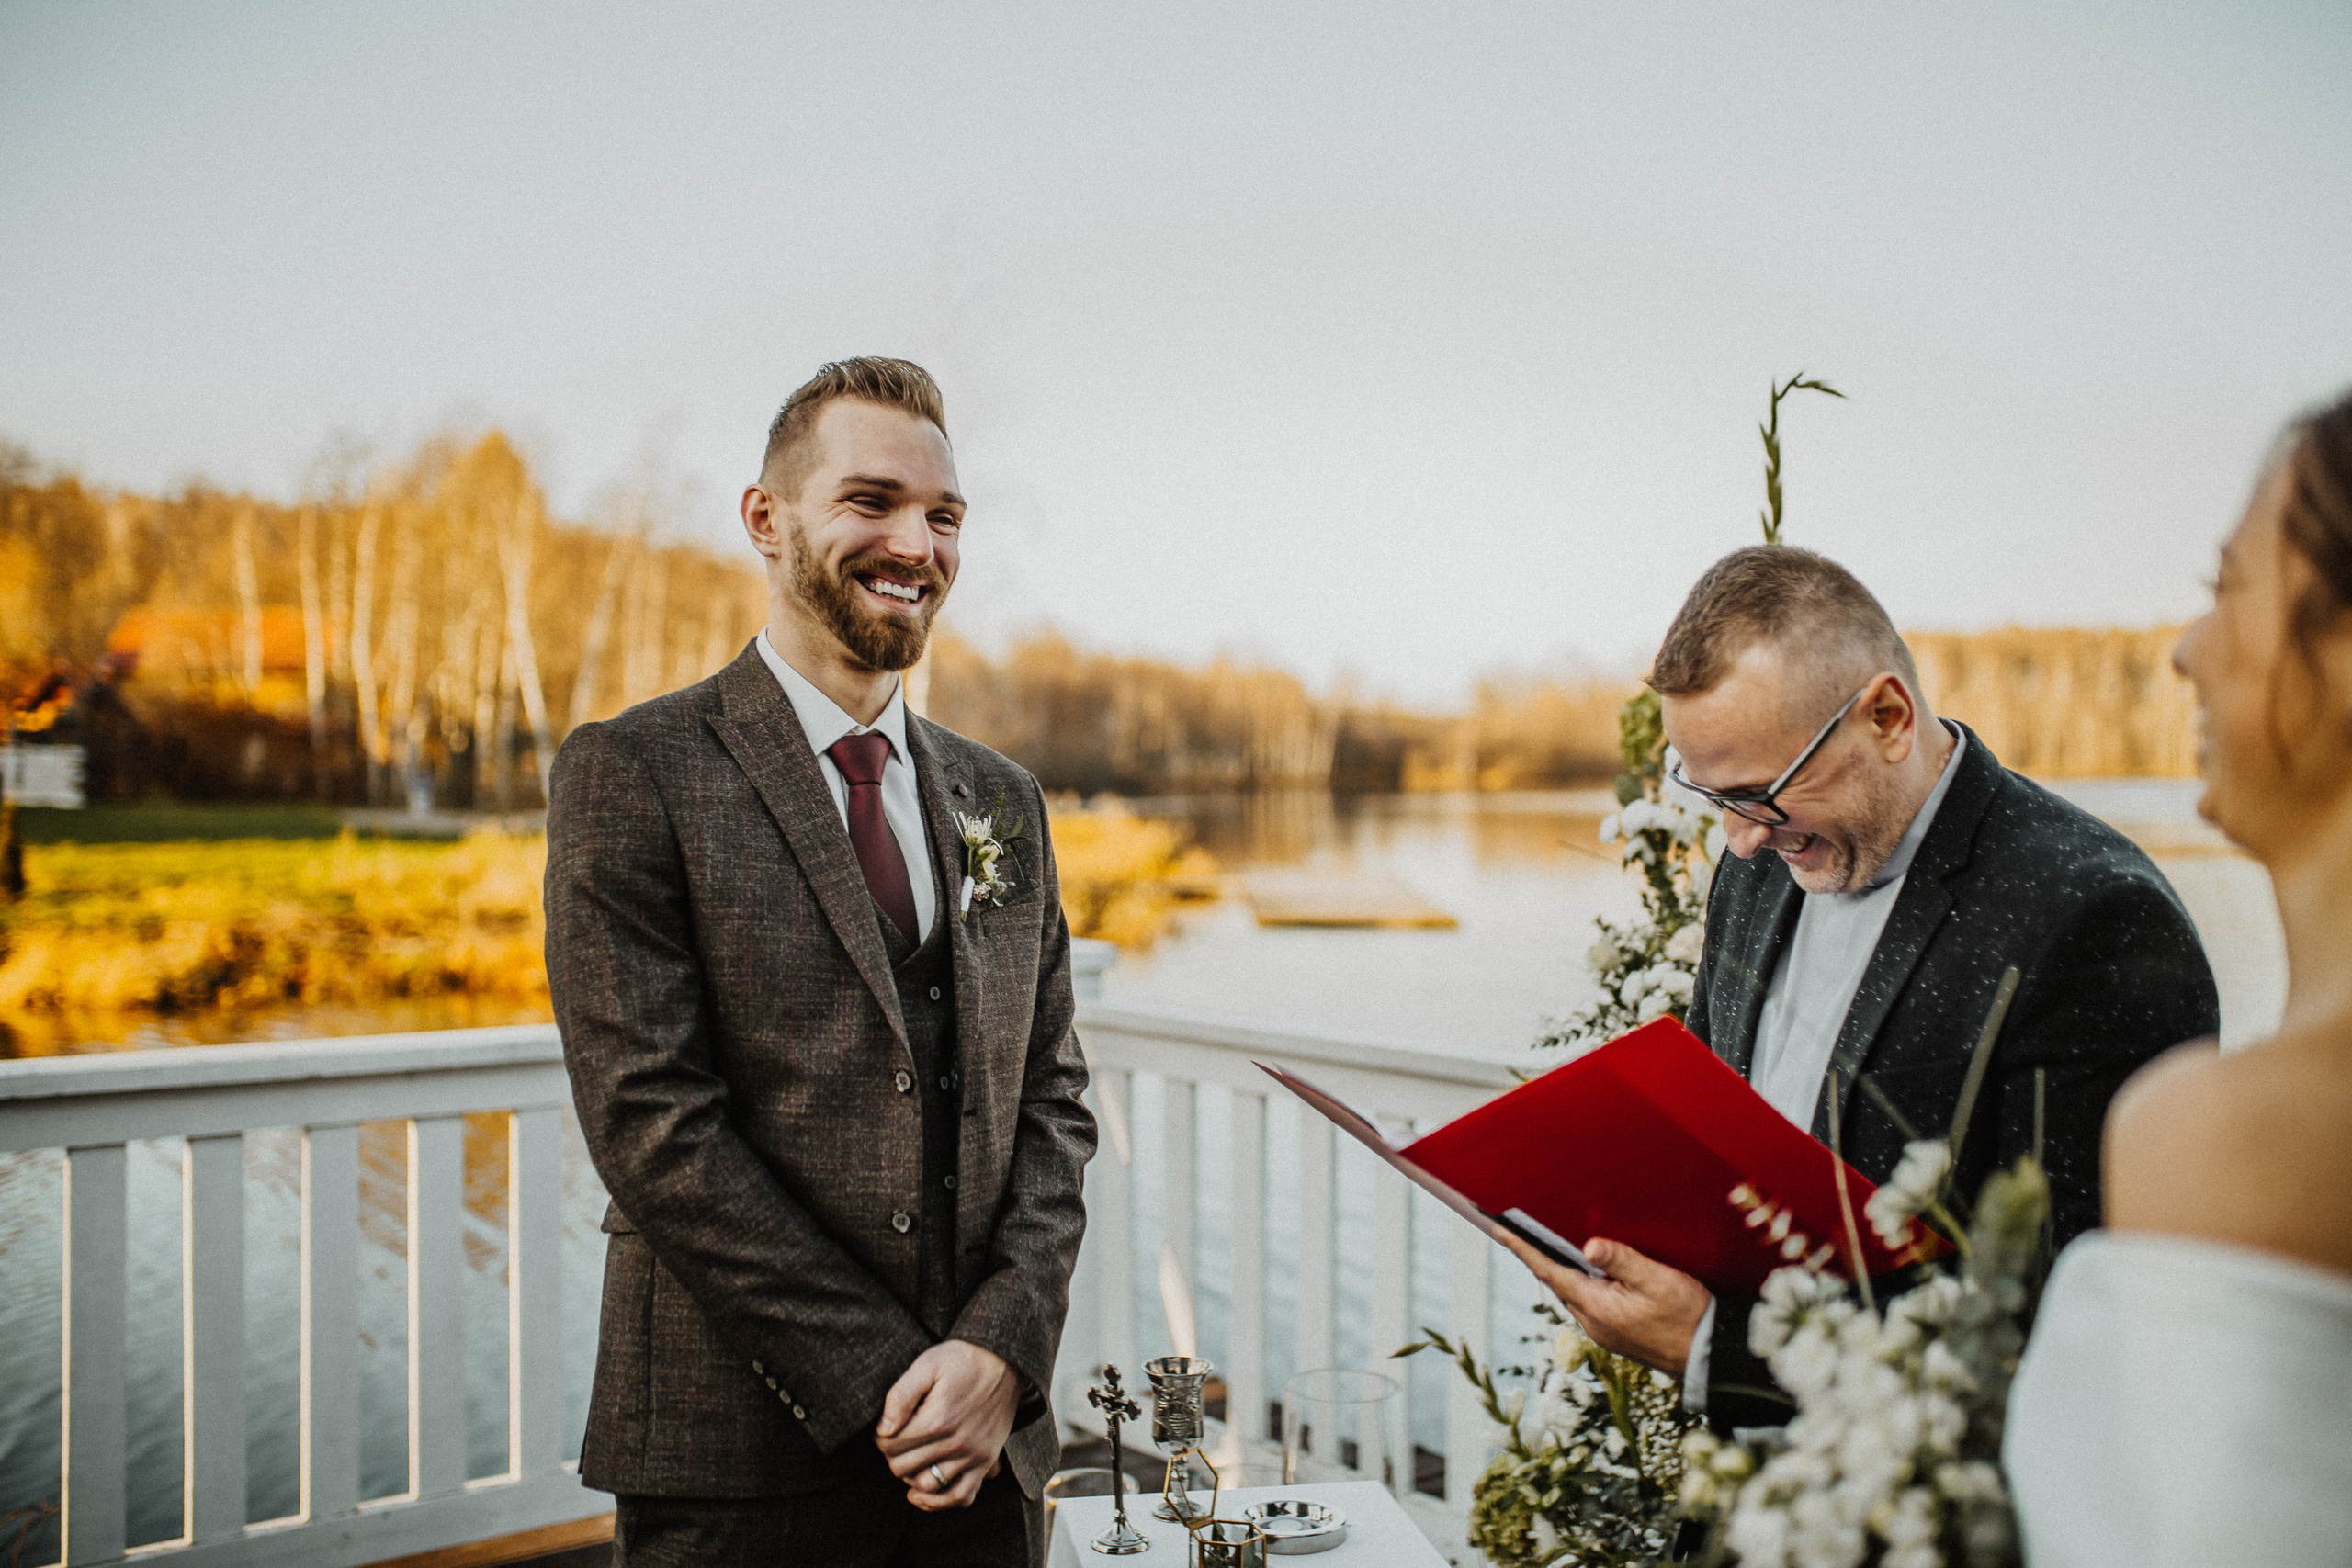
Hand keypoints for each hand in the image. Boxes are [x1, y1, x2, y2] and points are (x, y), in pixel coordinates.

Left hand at [875, 1340, 1020, 1510]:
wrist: (1004, 1360)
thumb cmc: (963, 1360)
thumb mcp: (928, 1364)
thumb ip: (901, 1395)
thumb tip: (882, 1429)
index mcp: (937, 1420)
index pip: (890, 1446)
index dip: (880, 1437)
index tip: (884, 1427)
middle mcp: (955, 1443)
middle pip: (903, 1468)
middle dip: (892, 1455)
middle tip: (896, 1440)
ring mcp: (973, 1455)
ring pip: (928, 1486)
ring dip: (910, 1477)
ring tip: (908, 1461)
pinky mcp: (986, 1461)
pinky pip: (962, 1496)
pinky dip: (940, 1501)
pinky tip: (924, 1492)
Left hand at [1499, 1231, 1711, 1380]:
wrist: (1711, 1355)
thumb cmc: (1688, 1317)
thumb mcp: (1658, 1281)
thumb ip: (1623, 1261)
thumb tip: (1589, 1246)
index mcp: (1597, 1308)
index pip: (1550, 1272)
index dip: (1523, 1249)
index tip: (1499, 1230)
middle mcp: (1593, 1322)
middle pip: (1557, 1281)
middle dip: (1538, 1255)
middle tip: (1519, 1229)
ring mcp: (1603, 1330)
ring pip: (1572, 1292)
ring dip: (1560, 1269)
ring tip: (1547, 1242)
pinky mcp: (1615, 1333)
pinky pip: (1588, 1301)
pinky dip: (1579, 1282)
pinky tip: (1586, 1269)